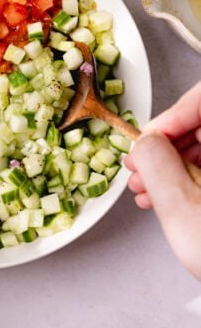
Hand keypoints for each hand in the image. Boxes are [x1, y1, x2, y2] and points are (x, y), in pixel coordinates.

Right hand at [126, 81, 200, 279]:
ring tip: (145, 187)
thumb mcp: (184, 211)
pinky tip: (164, 196)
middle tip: (141, 164)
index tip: (148, 138)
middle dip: (165, 145)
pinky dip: (185, 179)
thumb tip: (145, 142)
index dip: (172, 116)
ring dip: (170, 164)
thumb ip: (156, 165)